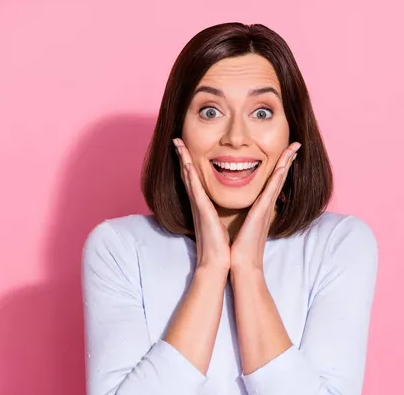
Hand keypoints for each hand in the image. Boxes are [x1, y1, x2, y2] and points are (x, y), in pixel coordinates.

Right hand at [173, 138, 230, 271]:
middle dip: (182, 157)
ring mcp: (198, 207)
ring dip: (183, 160)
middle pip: (187, 175)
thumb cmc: (221, 246)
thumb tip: (226, 207)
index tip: (186, 148)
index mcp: (203, 206)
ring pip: (188, 178)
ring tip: (178, 144)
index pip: (195, 180)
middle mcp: (198, 204)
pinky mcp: (202, 212)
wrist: (218, 263)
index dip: (189, 163)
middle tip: (176, 139)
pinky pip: (195, 191)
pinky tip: (187, 164)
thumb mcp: (221, 224)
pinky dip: (190, 177)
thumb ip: (220, 214)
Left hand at [230, 142, 300, 271]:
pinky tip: (282, 166)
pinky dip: (278, 178)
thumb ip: (246, 214)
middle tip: (296, 143)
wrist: (241, 264)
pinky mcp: (262, 213)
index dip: (279, 166)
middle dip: (287, 159)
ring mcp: (266, 208)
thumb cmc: (240, 247)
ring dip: (286, 163)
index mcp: (261, 207)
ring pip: (278, 180)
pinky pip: (271, 191)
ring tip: (293, 147)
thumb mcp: (243, 225)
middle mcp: (267, 206)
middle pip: (279, 177)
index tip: (285, 152)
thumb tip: (244, 210)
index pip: (272, 182)